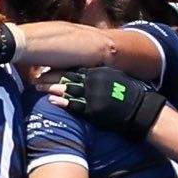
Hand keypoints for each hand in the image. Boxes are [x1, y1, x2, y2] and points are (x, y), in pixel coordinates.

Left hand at [49, 68, 165, 138]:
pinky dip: (63, 103)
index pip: (74, 67)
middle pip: (67, 77)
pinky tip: (52, 102)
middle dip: (51, 77)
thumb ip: (99, 74)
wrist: (140, 111)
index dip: (59, 68)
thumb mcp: (114, 77)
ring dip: (52, 88)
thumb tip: (85, 73)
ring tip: (38, 88)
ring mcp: (94, 95)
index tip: (46, 68)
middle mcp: (95, 81)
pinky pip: (75, 106)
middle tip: (37, 78)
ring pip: (68, 90)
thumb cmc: (128, 95)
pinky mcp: (94, 110)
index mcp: (98, 71)